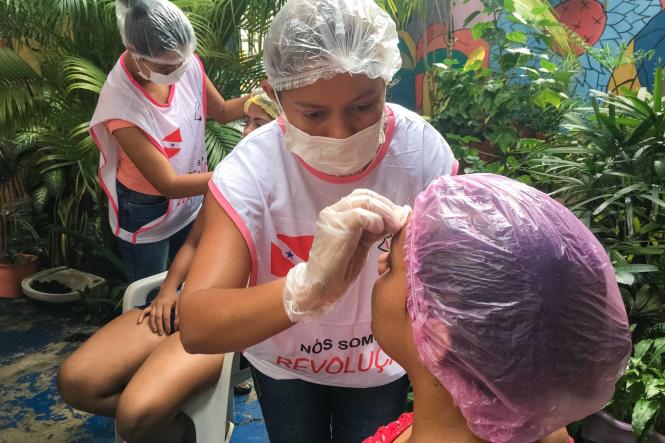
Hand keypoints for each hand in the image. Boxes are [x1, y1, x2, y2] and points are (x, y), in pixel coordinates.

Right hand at [137, 286, 179, 335]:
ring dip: (153, 324)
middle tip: (161, 334)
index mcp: (167, 304)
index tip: (169, 332)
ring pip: (152, 315)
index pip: (166, 317)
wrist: (168, 288)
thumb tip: (177, 325)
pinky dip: (141, 316)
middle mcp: (159, 304)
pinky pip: (144, 311)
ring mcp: (154, 304)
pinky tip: (138, 322)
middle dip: (159, 326)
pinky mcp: (151, 305)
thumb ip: (178, 314)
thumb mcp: (179, 303)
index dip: (167, 325)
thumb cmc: (175, 296)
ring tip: (155, 331)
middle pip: (158, 317)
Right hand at [282, 189, 409, 321]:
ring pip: (365, 201)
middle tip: (401, 222)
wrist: (320, 286)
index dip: (385, 204)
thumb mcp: (362, 243)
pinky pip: (361, 215)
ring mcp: (333, 217)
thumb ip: (375, 229)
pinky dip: (375, 221)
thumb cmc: (340, 268)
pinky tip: (380, 232)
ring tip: (395, 227)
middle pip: (366, 196)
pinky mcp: (336, 226)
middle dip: (388, 207)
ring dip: (385, 213)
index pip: (365, 197)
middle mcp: (334, 210)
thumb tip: (397, 218)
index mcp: (339, 213)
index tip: (400, 218)